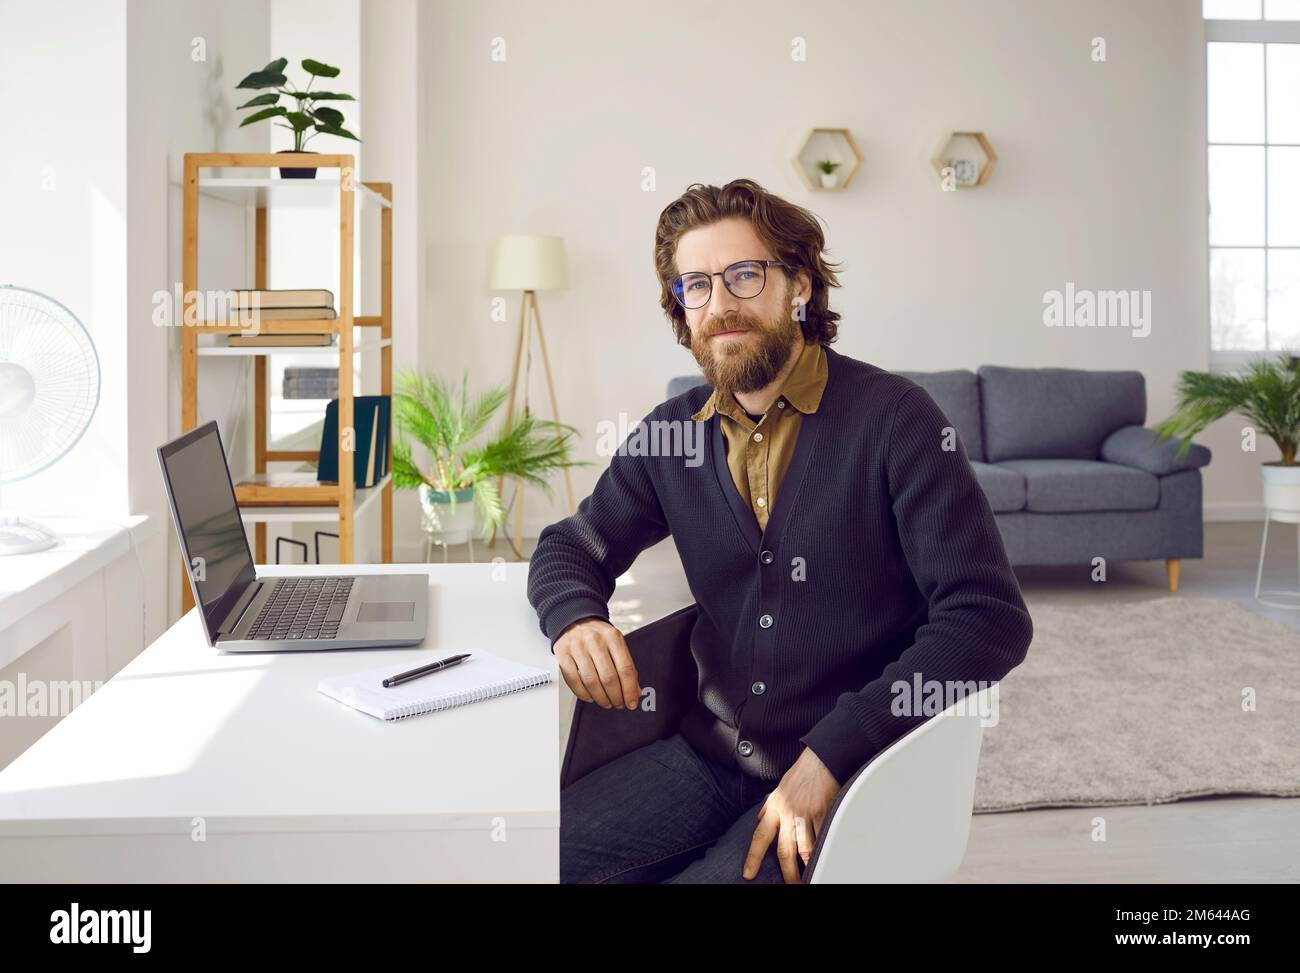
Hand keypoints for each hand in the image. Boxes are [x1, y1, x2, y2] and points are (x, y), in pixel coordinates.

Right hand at [553, 618, 641, 710]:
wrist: (575, 621)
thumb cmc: (597, 636)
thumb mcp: (616, 644)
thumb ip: (626, 667)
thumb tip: (635, 692)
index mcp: (613, 637)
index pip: (625, 668)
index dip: (630, 690)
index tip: (631, 702)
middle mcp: (595, 641)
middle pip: (608, 677)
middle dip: (615, 697)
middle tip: (618, 704)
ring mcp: (578, 647)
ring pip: (591, 681)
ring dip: (600, 698)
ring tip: (606, 702)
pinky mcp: (563, 655)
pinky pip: (573, 681)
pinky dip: (583, 694)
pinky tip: (590, 697)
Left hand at [743, 747, 839, 882]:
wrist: (821, 758)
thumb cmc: (801, 773)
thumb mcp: (779, 788)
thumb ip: (769, 806)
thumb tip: (760, 819)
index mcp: (774, 807)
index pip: (759, 836)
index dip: (753, 857)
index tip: (748, 874)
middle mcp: (787, 812)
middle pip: (783, 850)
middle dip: (786, 872)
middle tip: (789, 886)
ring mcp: (805, 814)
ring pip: (804, 848)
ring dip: (806, 866)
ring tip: (808, 877)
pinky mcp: (822, 812)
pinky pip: (822, 838)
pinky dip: (822, 850)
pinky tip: (822, 859)